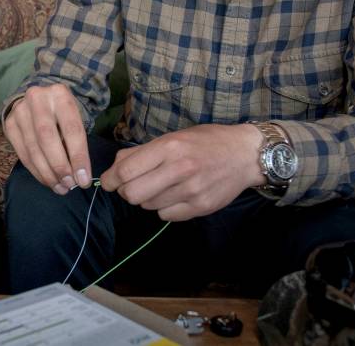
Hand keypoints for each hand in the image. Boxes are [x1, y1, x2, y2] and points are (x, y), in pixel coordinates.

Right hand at [4, 84, 91, 193]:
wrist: (37, 99)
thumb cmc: (62, 113)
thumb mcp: (74, 118)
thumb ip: (76, 142)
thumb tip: (80, 176)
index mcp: (60, 94)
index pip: (71, 129)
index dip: (78, 157)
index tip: (84, 180)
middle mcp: (37, 99)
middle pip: (47, 138)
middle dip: (59, 166)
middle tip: (69, 185)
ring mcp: (20, 111)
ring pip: (33, 148)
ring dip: (47, 173)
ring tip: (60, 187)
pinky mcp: (9, 124)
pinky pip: (22, 153)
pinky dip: (36, 171)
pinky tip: (47, 180)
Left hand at [99, 124, 263, 220]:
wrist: (245, 154)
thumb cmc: (205, 142)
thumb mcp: (173, 137)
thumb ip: (142, 152)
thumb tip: (114, 168)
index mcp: (169, 147)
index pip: (125, 170)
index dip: (110, 179)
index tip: (109, 182)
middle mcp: (180, 168)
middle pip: (132, 194)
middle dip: (126, 191)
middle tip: (131, 186)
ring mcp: (192, 190)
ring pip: (148, 206)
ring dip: (147, 199)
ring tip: (160, 186)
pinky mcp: (202, 207)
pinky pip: (166, 216)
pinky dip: (164, 208)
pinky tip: (175, 195)